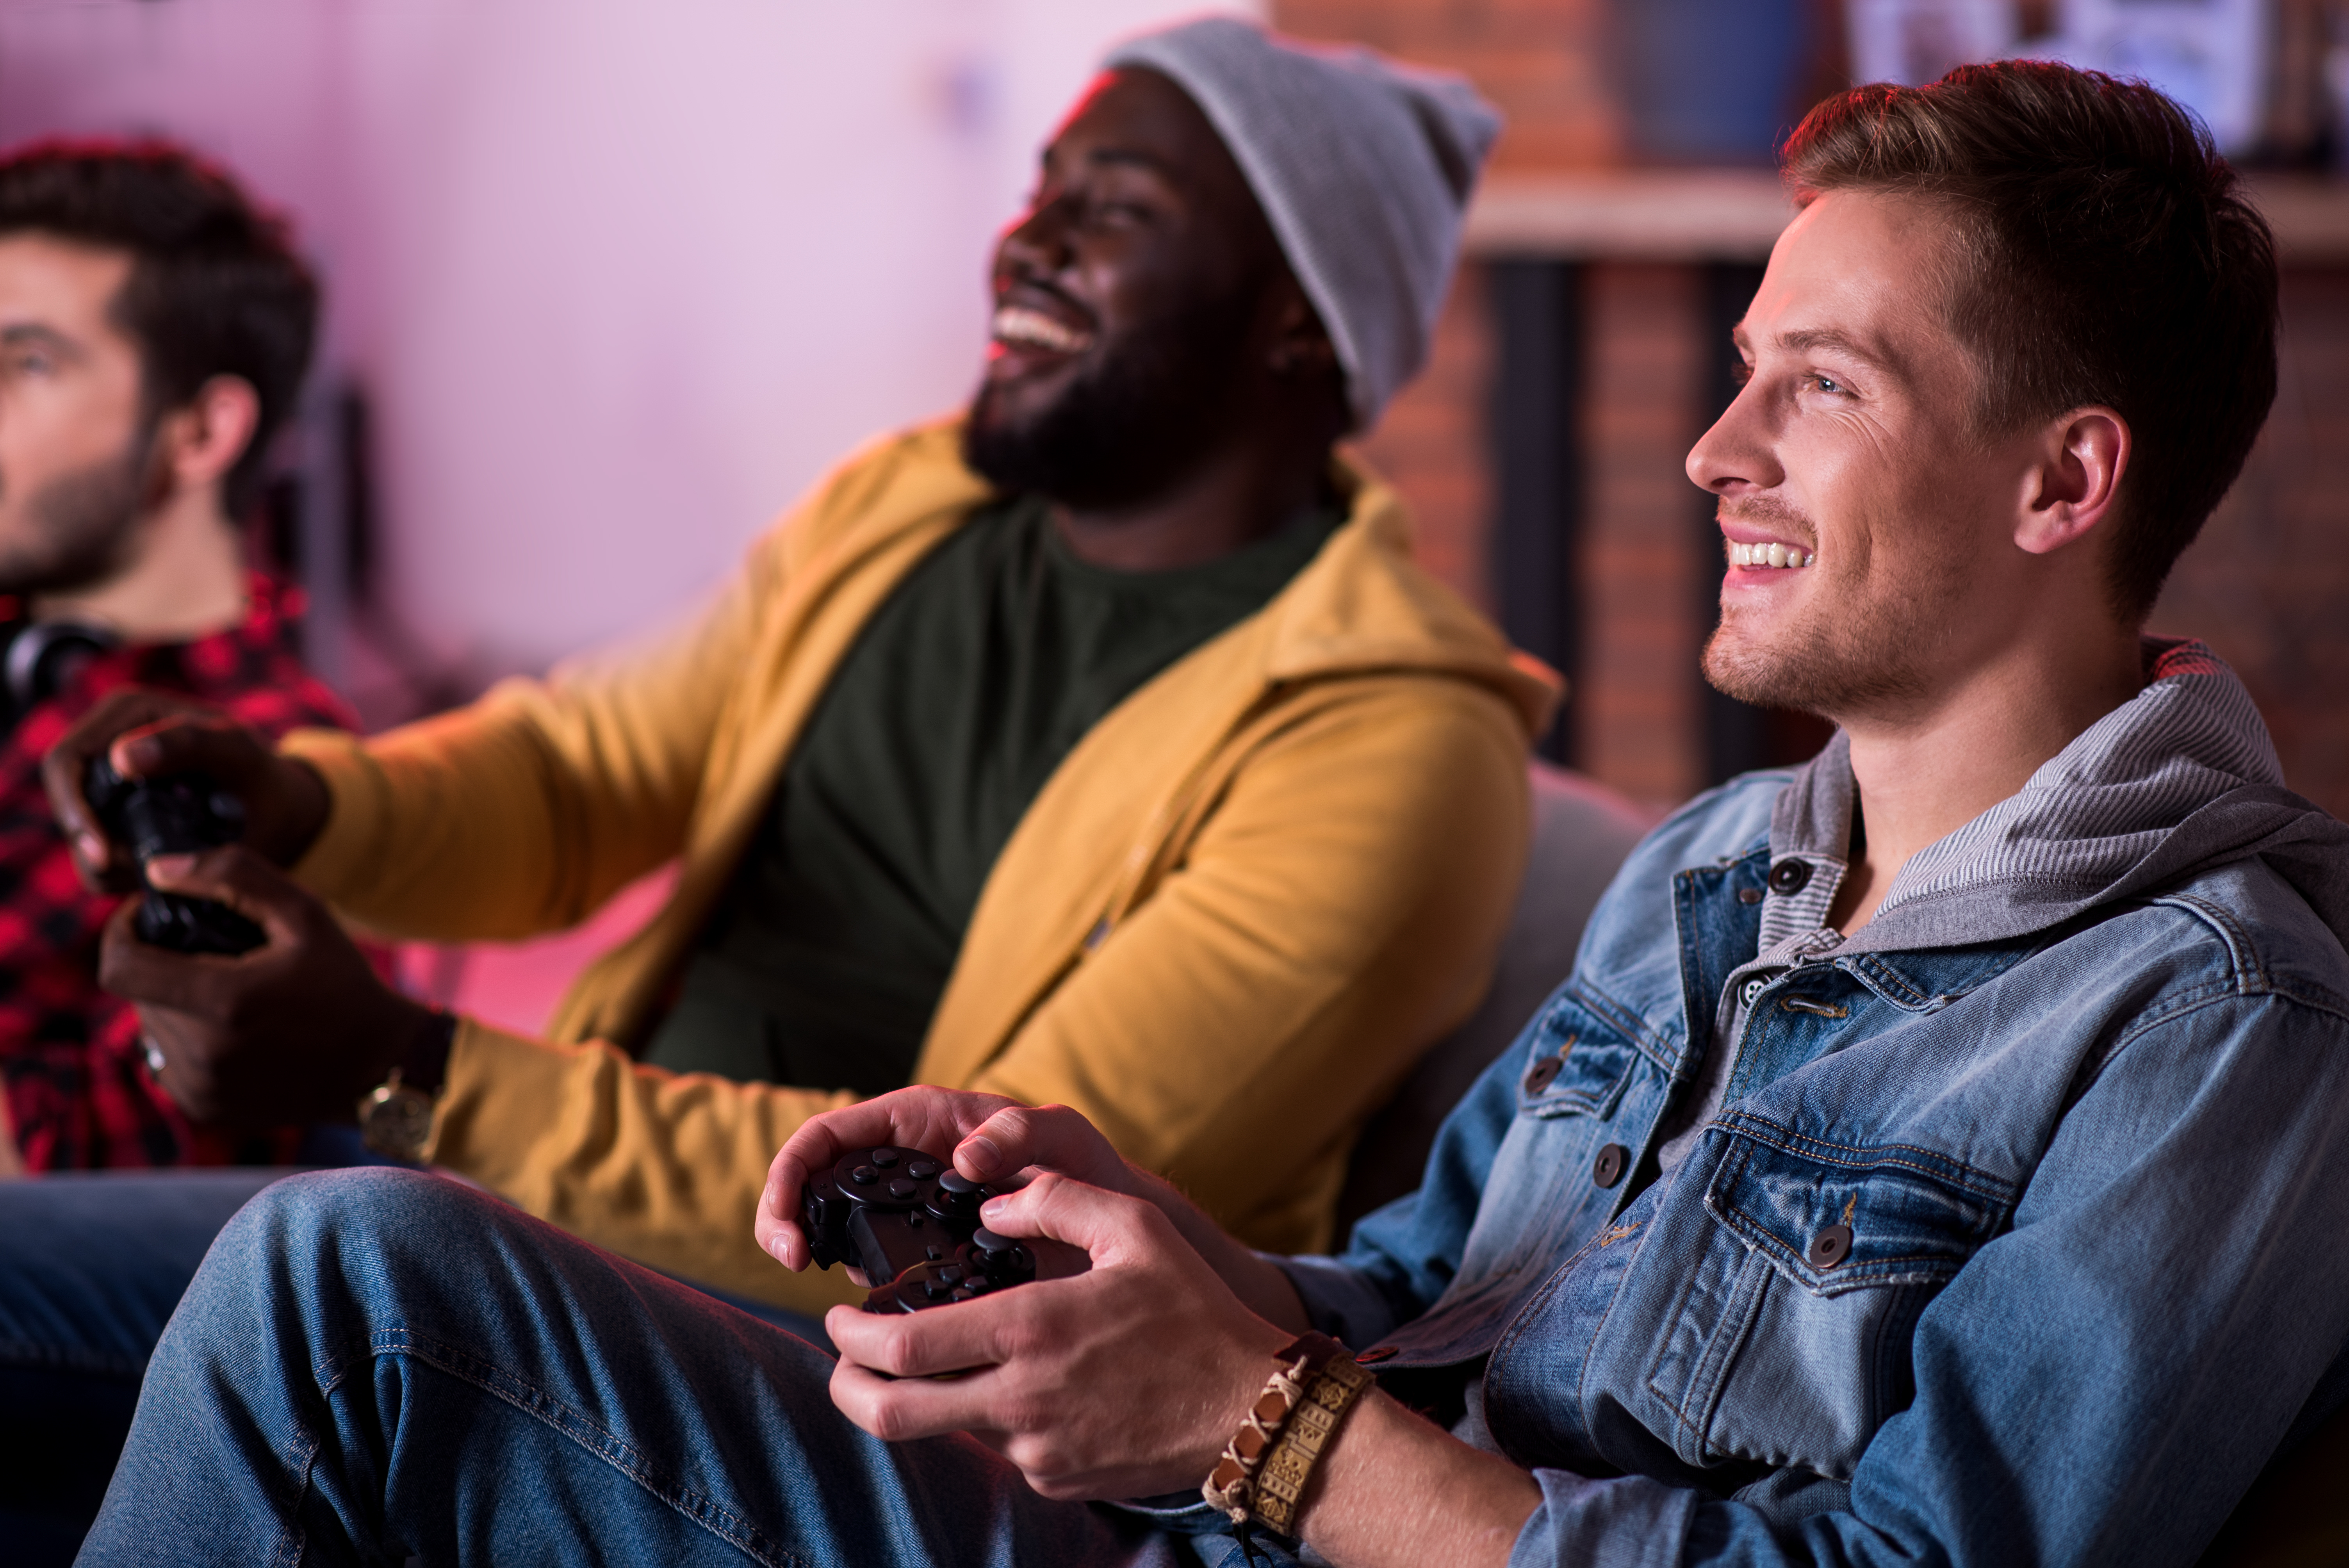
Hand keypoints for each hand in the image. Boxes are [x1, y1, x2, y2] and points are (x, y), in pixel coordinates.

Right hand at [43, 688, 331, 890]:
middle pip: (65, 802)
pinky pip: (96, 857)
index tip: (105, 853)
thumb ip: (189, 745)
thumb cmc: (260, 771)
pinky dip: (121, 873)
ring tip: (158, 869)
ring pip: (78, 836)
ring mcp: (107, 785)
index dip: (75, 809)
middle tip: (129, 873)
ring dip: (109, 864)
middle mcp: (107, 743)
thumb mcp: (237, 752)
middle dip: (93, 843)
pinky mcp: (115, 821)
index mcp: (127, 712)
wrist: (279, 807)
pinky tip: (158, 872)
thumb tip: (122, 757)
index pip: (67, 761)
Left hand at [100, 845, 431, 1126]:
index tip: (147, 916)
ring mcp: (199, 1087)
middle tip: (211, 952)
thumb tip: (158, 871)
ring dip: (174, 1001)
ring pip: (151, 1026)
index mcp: (222, 1002)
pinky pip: (166, 1060)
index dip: (120, 932)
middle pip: (138, 993)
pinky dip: (187, 1037)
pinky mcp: (203, 1107)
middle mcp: (201, 1053)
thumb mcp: (304, 914)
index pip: (119, 966)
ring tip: (230, 992)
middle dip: (161, 964)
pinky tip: (234, 1029)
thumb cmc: (344, 984)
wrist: (381, 1066)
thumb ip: (231, 877)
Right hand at [755, 1089, 1141, 1274]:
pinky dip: (865, 1288)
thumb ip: (1021, 1130)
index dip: (791, 1177)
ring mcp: (910, 1209)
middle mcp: (904, 1163)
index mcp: (917, 1122)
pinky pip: (877, 1266)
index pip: (824, 1137)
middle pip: (814, 1184)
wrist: (1111, 1227)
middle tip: (796, 1263)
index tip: (792, 1229)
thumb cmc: (1086, 1167)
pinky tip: (882, 1316)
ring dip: (825, 1257)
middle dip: (788, 1220)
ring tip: (846, 1289)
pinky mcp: (925, 1251)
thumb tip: (965, 1157)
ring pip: (838, 1229)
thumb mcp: (1062, 1133)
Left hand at [824, 1171, 1292, 1500]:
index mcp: (1029, 1330)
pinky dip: (995, 1415)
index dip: (851, 1336)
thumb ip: (1055, 1199)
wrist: (1249, 1411)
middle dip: (846, 1386)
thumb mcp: (1135, 1227)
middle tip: (842, 1359)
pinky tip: (1029, 1385)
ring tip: (934, 1362)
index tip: (839, 1316)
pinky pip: (1004, 1447)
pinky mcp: (1056, 1476)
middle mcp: (1020, 1397)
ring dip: (925, 1398)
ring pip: (947, 1428)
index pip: (903, 1347)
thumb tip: (993, 1198)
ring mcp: (1035, 1446)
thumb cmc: (1194, 1312)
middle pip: (891, 1412)